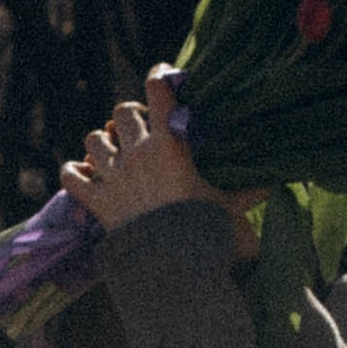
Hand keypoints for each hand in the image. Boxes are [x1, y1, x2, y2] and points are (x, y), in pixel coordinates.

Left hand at [61, 69, 264, 265]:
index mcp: (171, 145)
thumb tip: (275, 185)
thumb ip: (249, 194)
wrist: (178, 270)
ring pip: (94, 140)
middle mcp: (138, 153)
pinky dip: (75, 173)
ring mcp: (114, 177)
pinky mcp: (98, 203)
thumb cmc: (211, 235)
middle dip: (131, 117)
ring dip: (103, 143)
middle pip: (122, 112)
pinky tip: (87, 176)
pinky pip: (71, 176)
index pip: (160, 91)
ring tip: (115, 155)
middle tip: (143, 132)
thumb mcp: (234, 210)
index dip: (160, 78)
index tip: (163, 77)